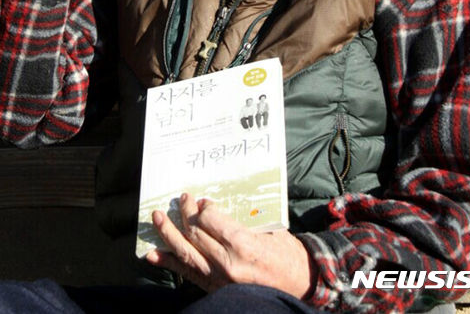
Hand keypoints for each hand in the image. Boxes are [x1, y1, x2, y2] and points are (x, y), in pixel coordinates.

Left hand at [146, 193, 316, 299]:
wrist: (299, 286)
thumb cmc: (287, 255)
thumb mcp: (271, 230)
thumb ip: (244, 219)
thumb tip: (219, 207)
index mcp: (244, 245)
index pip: (211, 221)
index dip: (202, 208)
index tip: (201, 200)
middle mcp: (227, 263)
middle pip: (196, 234)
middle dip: (185, 214)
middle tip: (182, 199)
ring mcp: (218, 279)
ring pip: (185, 253)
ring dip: (168, 234)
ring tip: (157, 218)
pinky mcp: (214, 288)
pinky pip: (187, 274)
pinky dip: (168, 263)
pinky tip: (153, 255)